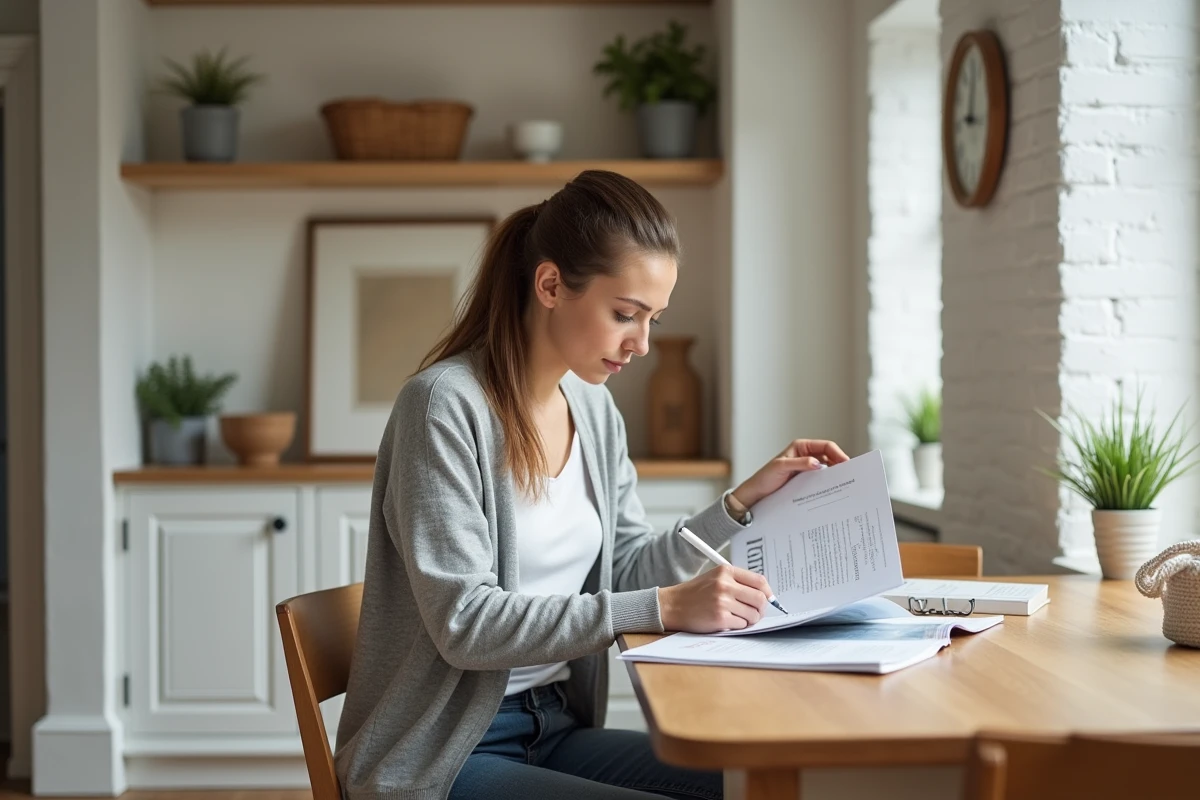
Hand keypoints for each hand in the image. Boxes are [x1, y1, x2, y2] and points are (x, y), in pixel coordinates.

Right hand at [658, 565, 773, 631]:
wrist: (672, 605)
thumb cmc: (695, 594)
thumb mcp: (715, 578)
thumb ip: (737, 582)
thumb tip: (764, 594)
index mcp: (726, 571)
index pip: (759, 581)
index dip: (768, 592)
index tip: (768, 599)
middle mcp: (725, 584)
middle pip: (760, 598)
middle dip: (761, 609)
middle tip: (756, 613)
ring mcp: (722, 601)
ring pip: (753, 614)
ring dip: (749, 620)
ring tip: (738, 618)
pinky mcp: (719, 618)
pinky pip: (741, 625)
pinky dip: (738, 626)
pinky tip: (727, 622)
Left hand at [732, 438, 849, 508]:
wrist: (757, 493)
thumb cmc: (765, 478)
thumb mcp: (780, 468)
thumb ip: (799, 463)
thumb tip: (818, 463)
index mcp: (800, 446)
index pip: (825, 446)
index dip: (838, 453)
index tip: (846, 463)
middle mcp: (805, 455)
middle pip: (829, 456)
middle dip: (839, 463)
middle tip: (849, 475)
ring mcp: (806, 467)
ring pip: (827, 467)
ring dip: (835, 473)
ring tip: (843, 482)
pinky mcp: (806, 478)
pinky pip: (821, 477)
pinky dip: (828, 481)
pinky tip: (832, 488)